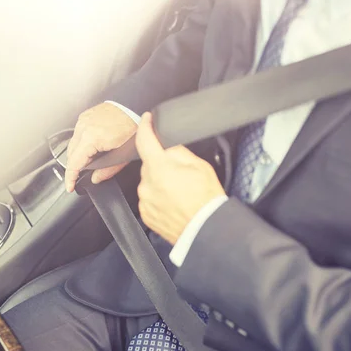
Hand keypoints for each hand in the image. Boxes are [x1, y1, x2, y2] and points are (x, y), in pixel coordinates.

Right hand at [65, 102, 137, 192]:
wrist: (135, 106)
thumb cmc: (133, 126)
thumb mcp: (124, 154)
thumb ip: (108, 169)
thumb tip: (96, 178)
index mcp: (91, 138)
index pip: (74, 163)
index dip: (71, 177)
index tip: (70, 186)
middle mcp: (84, 127)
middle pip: (71, 154)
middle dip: (75, 166)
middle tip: (83, 175)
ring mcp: (83, 120)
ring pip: (73, 143)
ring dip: (78, 154)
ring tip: (92, 160)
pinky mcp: (86, 115)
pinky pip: (78, 133)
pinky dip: (82, 142)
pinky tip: (93, 146)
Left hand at [136, 112, 225, 244]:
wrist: (205, 230)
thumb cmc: (206, 200)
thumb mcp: (199, 166)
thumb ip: (178, 152)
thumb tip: (168, 146)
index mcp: (159, 168)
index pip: (144, 140)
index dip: (145, 126)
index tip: (146, 120)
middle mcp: (147, 184)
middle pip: (149, 164)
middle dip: (161, 164)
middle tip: (181, 173)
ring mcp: (145, 201)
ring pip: (149, 182)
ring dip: (160, 182)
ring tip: (180, 192)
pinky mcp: (147, 214)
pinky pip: (149, 198)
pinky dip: (159, 197)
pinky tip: (175, 202)